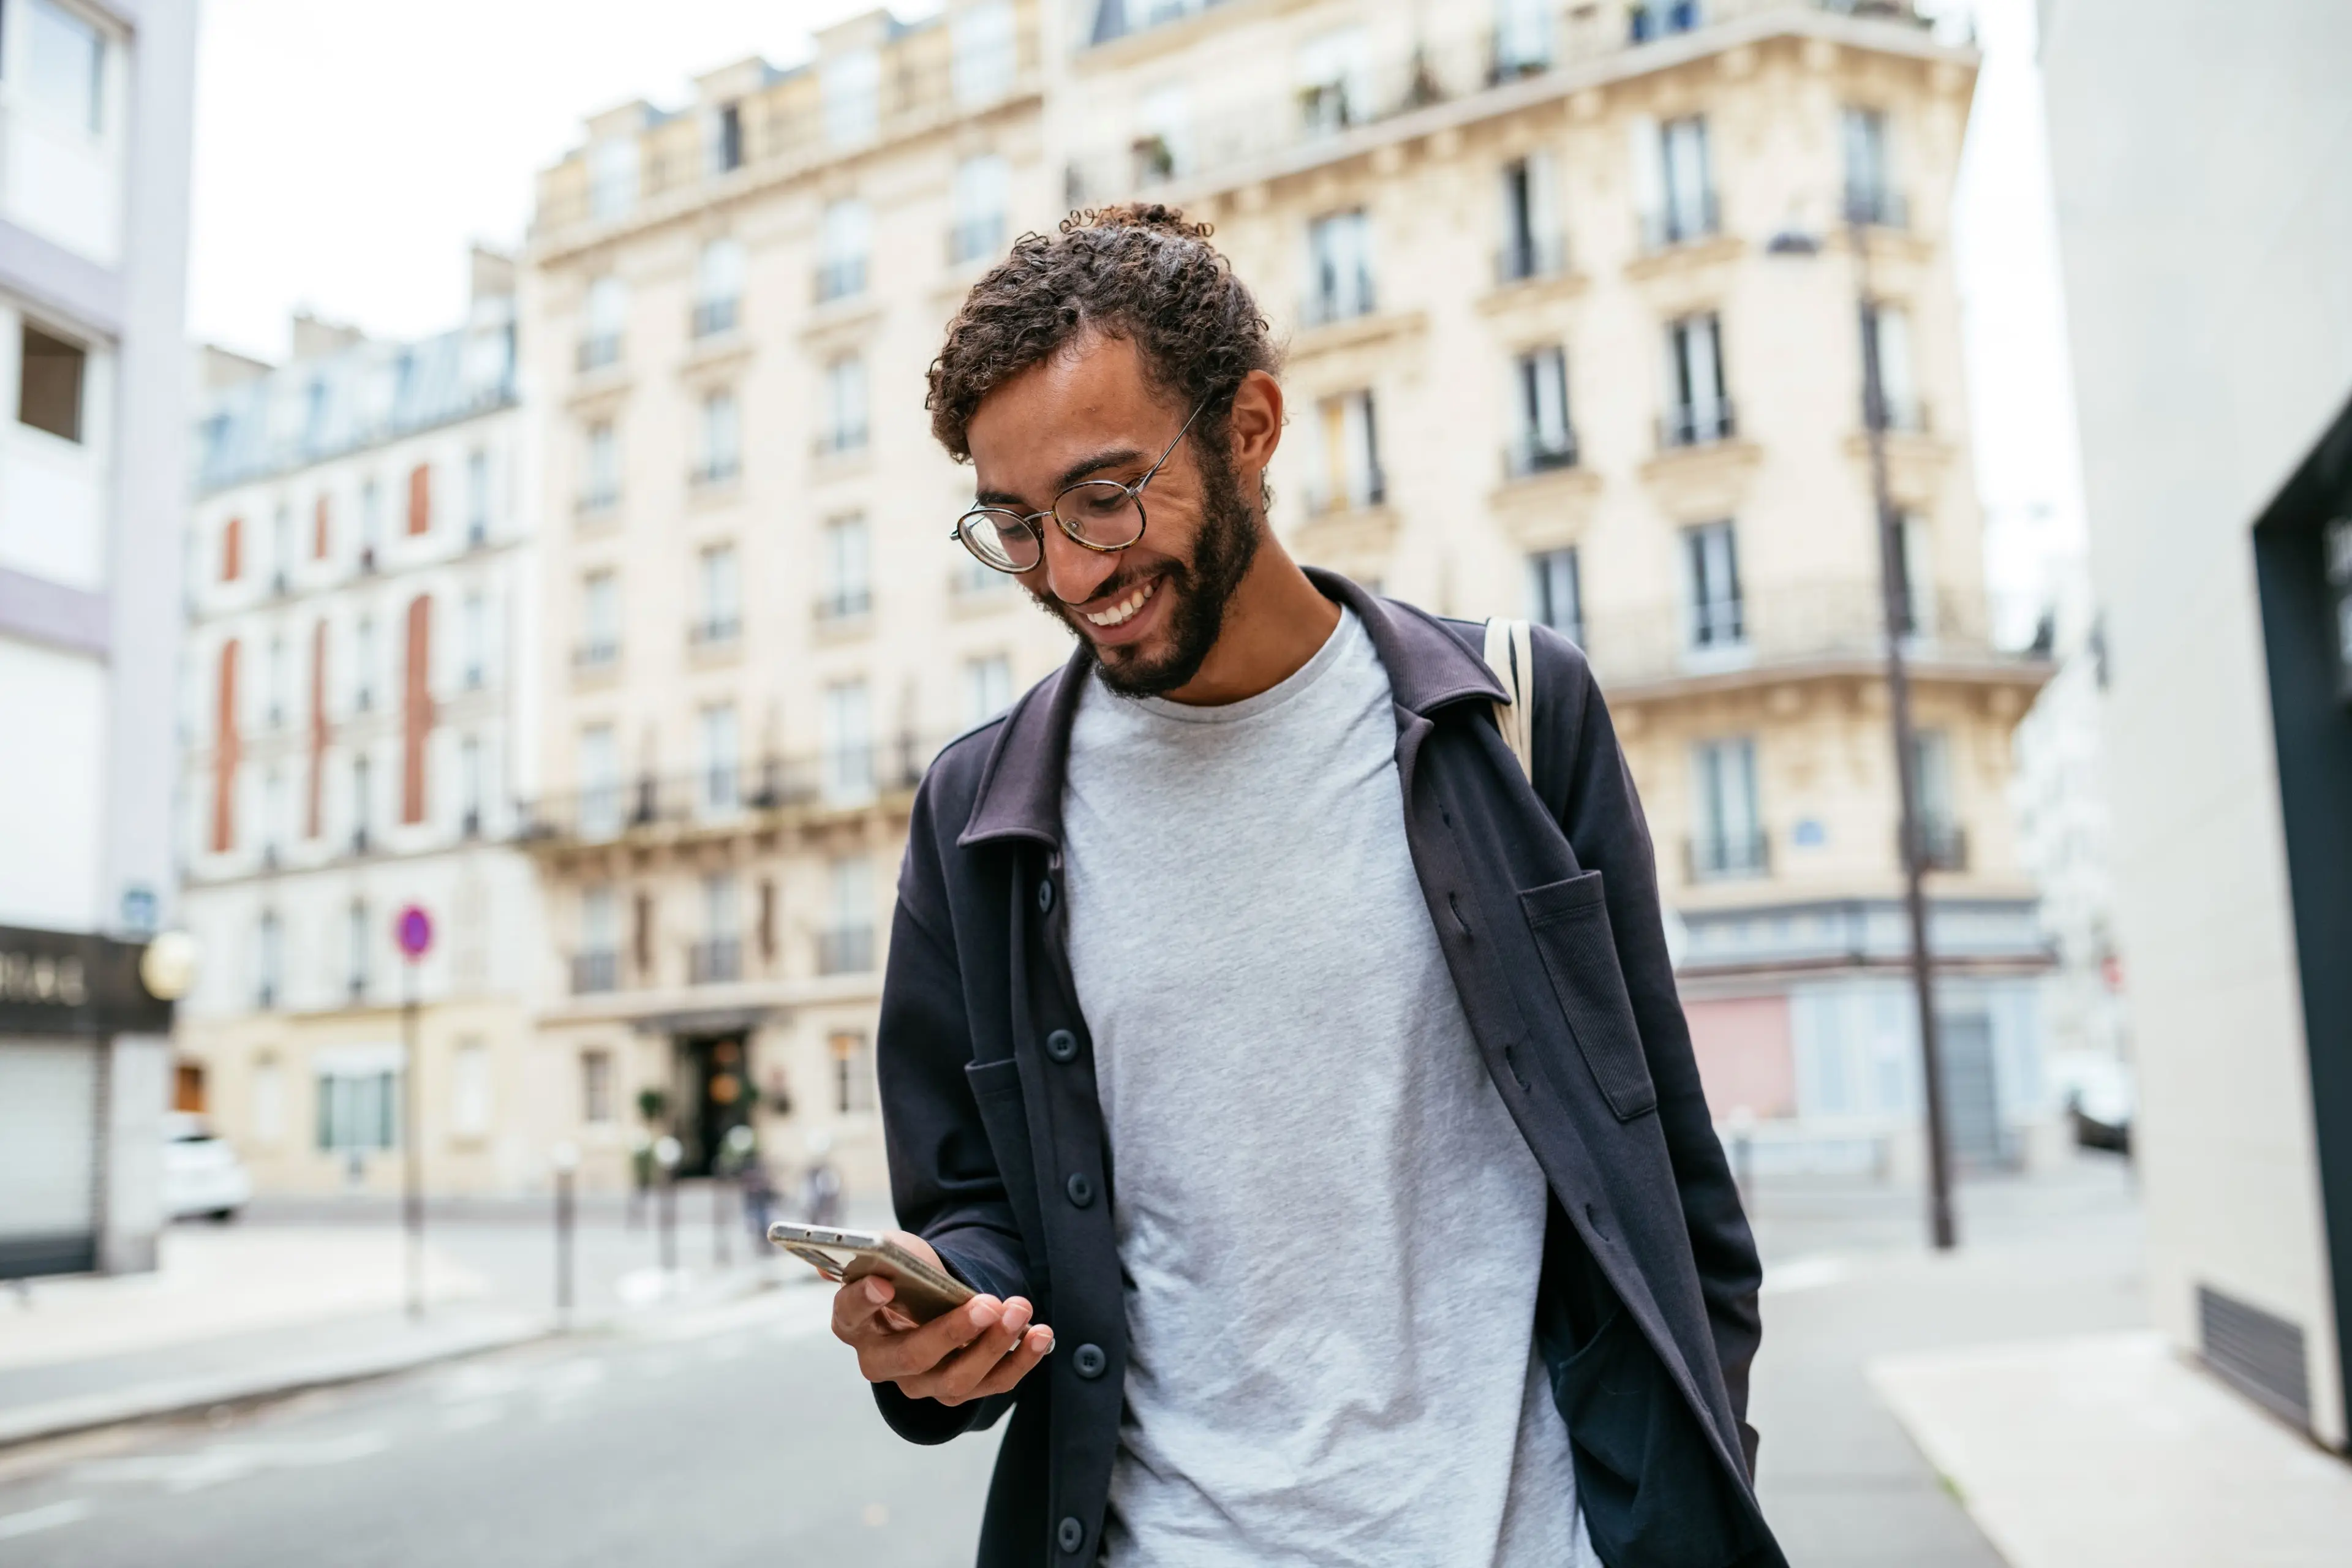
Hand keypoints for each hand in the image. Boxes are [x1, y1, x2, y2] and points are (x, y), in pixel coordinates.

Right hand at [830, 1229, 1054, 1406]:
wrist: (931, 1297)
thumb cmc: (906, 1271)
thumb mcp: (891, 1252)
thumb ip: (878, 1253)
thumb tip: (853, 1257)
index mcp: (854, 1322)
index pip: (850, 1314)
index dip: (864, 1300)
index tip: (884, 1283)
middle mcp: (882, 1361)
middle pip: (913, 1357)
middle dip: (954, 1331)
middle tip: (987, 1304)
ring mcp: (921, 1383)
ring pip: (957, 1378)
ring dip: (994, 1346)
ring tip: (1019, 1310)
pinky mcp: (959, 1390)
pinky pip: (992, 1384)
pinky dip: (1020, 1360)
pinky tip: (1041, 1335)